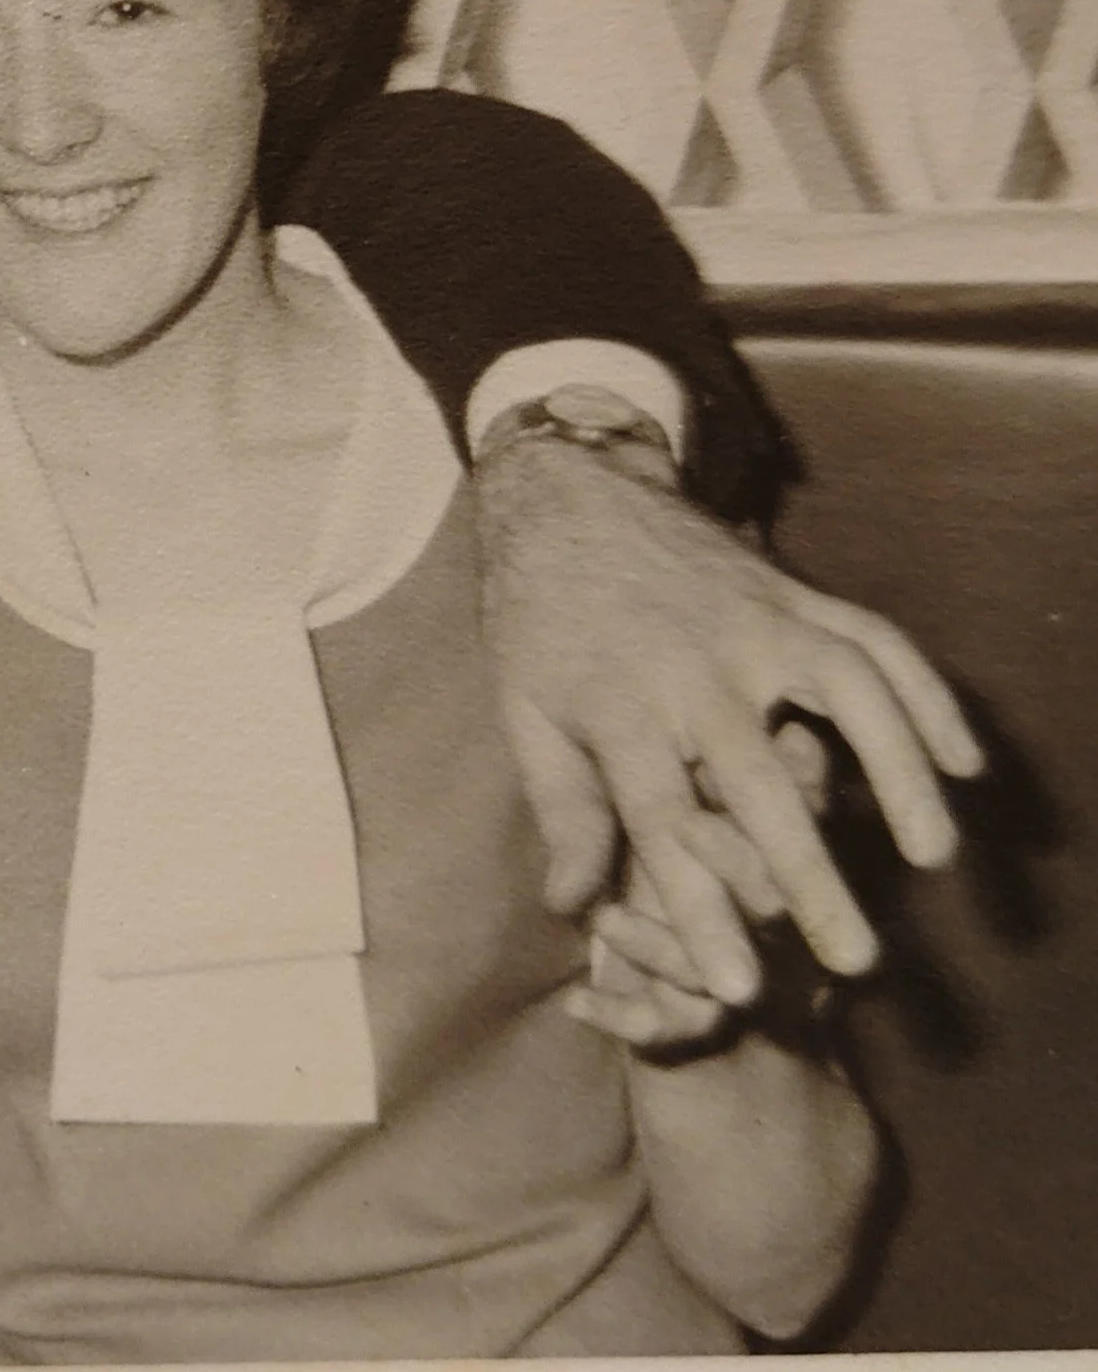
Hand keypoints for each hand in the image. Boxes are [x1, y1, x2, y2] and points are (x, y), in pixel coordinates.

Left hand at [476, 433, 981, 1002]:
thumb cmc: (539, 620)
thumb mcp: (525, 711)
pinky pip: (876, 641)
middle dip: (809, 877)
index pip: (664, 828)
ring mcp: (753, 623)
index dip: (700, 913)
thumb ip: (562, 808)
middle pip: (761, 785)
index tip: (735, 991)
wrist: (564, 496)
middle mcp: (694, 668)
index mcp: (618, 707)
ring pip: (845, 699)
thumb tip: (570, 907)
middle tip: (856, 963)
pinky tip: (962, 758)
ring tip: (933, 857)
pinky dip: (926, 695)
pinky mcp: (793, 592)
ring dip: (897, 777)